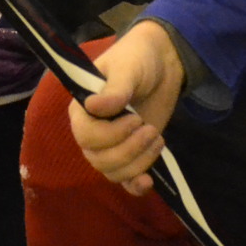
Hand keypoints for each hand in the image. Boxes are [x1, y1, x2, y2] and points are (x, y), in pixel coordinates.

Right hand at [69, 21, 184, 194]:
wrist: (163, 63)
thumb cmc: (138, 59)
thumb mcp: (127, 68)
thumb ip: (114, 89)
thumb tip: (93, 107)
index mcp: (83, 109)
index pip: (86, 136)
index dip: (111, 135)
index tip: (136, 118)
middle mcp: (92, 132)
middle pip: (99, 159)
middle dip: (128, 149)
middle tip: (150, 128)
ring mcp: (111, 146)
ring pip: (113, 172)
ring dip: (138, 162)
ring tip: (157, 138)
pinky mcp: (131, 154)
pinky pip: (125, 181)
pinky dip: (135, 186)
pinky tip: (148, 182)